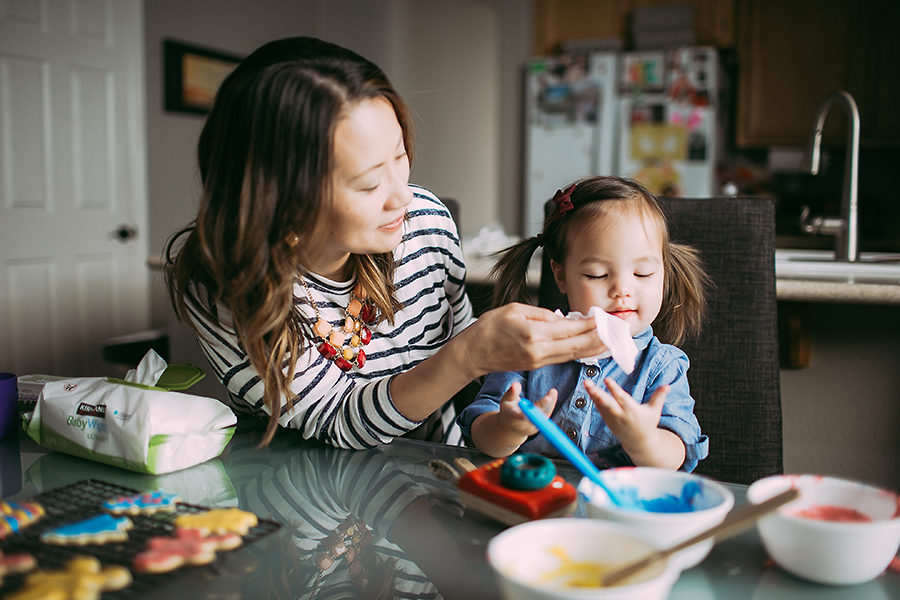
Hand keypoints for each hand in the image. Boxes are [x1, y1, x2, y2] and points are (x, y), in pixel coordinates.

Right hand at [459, 303, 606, 377]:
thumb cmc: (489, 328)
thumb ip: (541, 314)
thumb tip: (562, 317)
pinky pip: (563, 357)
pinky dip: (579, 352)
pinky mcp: (537, 365)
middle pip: (577, 346)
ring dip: (593, 348)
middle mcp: (539, 351)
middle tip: (617, 332)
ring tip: (611, 342)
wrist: (473, 354)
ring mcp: (538, 361)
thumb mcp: (514, 310)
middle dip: (599, 339)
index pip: (569, 329)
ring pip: (573, 355)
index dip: (590, 324)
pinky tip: (589, 348)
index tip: (605, 318)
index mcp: (533, 334)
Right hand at [496, 382, 557, 437]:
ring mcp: (532, 428)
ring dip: (550, 403)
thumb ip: (511, 393)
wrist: (510, 428)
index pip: (525, 414)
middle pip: (538, 414)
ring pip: (544, 415)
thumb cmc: (508, 411)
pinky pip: (546, 416)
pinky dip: (550, 406)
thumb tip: (516, 384)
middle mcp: (525, 425)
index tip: (544, 399)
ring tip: (553, 392)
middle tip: (553, 391)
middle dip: (546, 404)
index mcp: (514, 418)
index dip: (532, 409)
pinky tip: (552, 397)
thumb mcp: (506, 401)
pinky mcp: (538, 427)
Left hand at [583, 378, 666, 459]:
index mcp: (632, 411)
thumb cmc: (648, 424)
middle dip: (597, 394)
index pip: (622, 398)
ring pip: (601, 405)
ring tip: (586, 383)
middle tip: (589, 384)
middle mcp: (621, 415)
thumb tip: (667, 386)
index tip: (607, 380)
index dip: (614, 389)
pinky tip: (589, 389)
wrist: (639, 443)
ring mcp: (612, 419)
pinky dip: (594, 400)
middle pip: (607, 403)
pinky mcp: (608, 420)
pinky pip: (600, 409)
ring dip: (592, 394)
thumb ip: (659, 397)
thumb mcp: (655, 411)